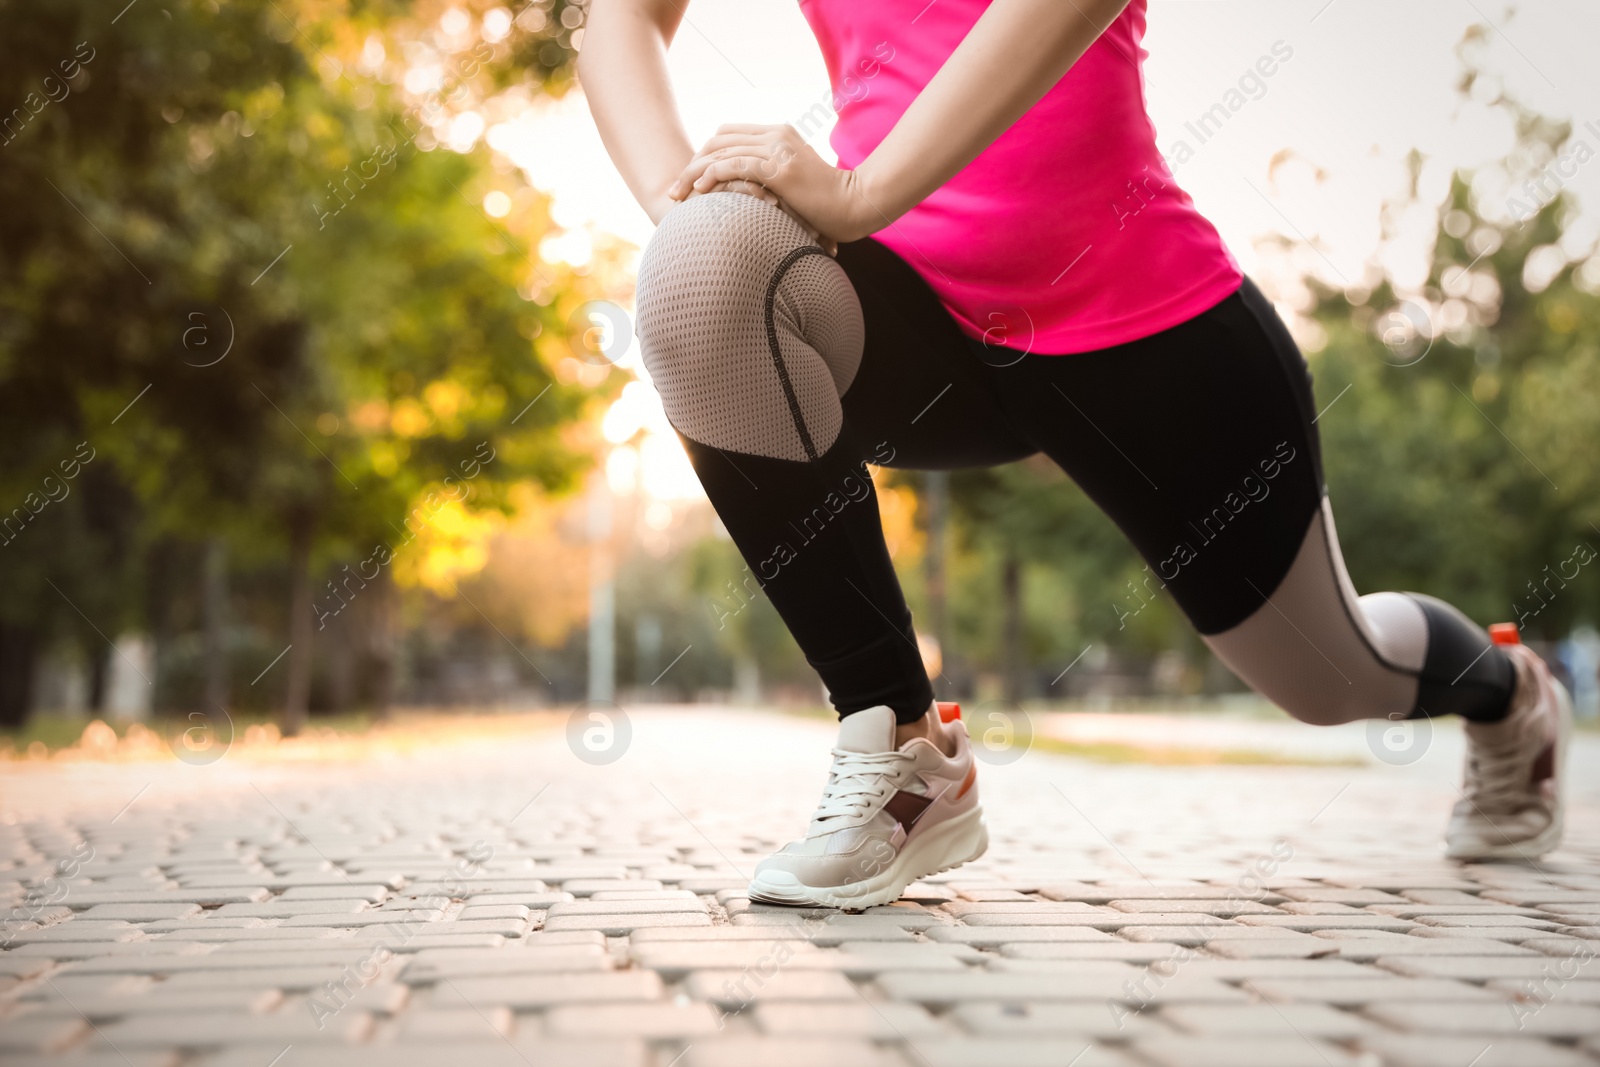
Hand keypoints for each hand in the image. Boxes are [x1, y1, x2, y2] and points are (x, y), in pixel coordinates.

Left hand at [668, 124, 881, 244]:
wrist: (856, 204)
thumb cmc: (830, 203)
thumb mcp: (798, 183)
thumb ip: (775, 179)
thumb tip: (757, 193)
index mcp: (780, 134)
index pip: (729, 134)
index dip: (705, 153)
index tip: (691, 178)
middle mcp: (776, 135)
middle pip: (719, 139)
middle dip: (692, 163)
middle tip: (676, 188)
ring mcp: (778, 150)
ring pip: (722, 152)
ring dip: (695, 172)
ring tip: (678, 193)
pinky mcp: (779, 169)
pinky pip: (735, 166)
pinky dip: (713, 176)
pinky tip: (700, 191)